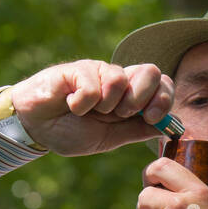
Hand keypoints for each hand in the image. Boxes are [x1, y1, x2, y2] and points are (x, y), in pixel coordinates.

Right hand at [9, 60, 173, 155]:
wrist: (36, 129)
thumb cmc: (71, 132)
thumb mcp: (110, 139)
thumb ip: (137, 130)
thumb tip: (170, 126)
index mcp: (131, 97)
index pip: (162, 85)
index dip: (164, 99)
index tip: (151, 118)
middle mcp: (119, 81)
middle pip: (152, 71)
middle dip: (141, 99)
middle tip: (121, 114)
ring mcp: (99, 72)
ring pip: (122, 78)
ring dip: (108, 104)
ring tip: (89, 111)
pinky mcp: (79, 69)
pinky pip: (94, 84)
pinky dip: (82, 103)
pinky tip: (70, 105)